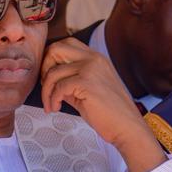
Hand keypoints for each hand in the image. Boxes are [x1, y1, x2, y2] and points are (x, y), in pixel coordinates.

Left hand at [40, 38, 165, 171]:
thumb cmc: (109, 113)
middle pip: (56, 49)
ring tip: (51, 105)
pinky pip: (59, 87)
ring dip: (46, 91)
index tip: (51, 79)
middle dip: (44, 68)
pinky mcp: (86, 82)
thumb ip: (71, 81)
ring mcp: (90, 69)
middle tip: (47, 88)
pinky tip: (56, 108)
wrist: (127, 127)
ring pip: (53, 72)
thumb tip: (48, 81)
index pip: (66, 44)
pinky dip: (52, 99)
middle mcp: (93, 59)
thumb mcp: (87, 91)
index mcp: (96, 58)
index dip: (52, 60)